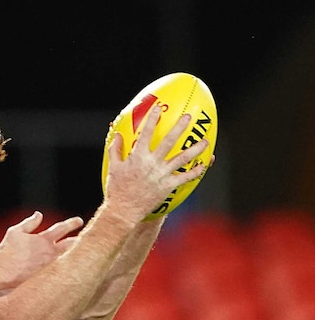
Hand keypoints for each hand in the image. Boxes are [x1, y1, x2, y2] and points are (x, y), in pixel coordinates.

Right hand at [0, 212, 84, 282]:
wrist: (4, 271)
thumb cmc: (7, 251)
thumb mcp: (16, 231)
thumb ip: (30, 223)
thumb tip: (39, 214)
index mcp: (44, 240)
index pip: (62, 228)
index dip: (72, 223)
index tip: (79, 220)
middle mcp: (51, 253)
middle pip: (71, 244)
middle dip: (79, 240)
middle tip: (85, 238)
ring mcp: (51, 266)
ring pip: (70, 259)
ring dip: (77, 255)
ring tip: (84, 254)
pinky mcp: (48, 278)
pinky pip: (63, 272)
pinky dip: (69, 269)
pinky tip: (73, 270)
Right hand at [104, 105, 211, 222]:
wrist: (124, 210)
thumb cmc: (117, 189)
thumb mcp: (113, 168)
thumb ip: (115, 150)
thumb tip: (117, 135)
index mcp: (138, 157)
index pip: (146, 134)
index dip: (152, 120)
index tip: (158, 108)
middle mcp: (152, 163)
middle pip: (169, 141)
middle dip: (179, 127)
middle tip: (188, 117)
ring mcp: (162, 175)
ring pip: (182, 159)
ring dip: (195, 149)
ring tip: (205, 141)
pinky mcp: (168, 187)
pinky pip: (184, 178)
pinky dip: (195, 172)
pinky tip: (203, 166)